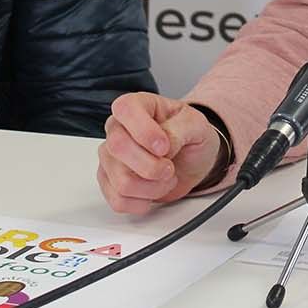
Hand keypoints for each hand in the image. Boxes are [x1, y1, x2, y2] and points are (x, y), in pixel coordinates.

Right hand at [96, 93, 223, 214]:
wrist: (193, 160)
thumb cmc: (191, 137)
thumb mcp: (197, 125)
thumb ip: (179, 129)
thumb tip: (162, 144)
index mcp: (137, 106)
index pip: (125, 109)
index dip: (143, 131)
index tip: (164, 147)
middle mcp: (118, 129)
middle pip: (118, 148)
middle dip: (152, 166)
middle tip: (169, 167)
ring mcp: (110, 157)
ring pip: (121, 180)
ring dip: (153, 187)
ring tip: (165, 178)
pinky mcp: (110, 182)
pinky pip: (118, 200)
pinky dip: (143, 202)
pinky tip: (153, 190)